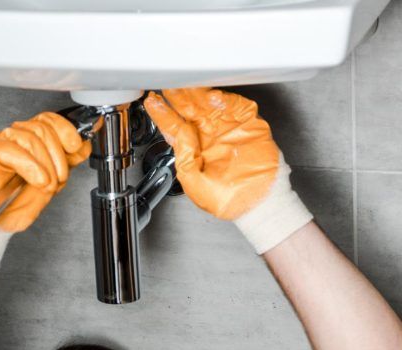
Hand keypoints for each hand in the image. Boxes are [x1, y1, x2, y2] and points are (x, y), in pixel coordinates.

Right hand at [0, 112, 91, 269]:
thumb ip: (67, 163)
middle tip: (59, 179)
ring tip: (46, 184)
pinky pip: (12, 149)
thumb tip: (83, 145)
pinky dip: (30, 166)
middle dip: (58, 156)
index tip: (77, 145)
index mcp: (30, 141)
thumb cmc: (16, 206)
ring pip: (30, 137)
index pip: (48, 120)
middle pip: (42, 127)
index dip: (65, 129)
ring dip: (45, 165)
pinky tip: (37, 180)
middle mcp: (15, 138)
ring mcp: (0, 141)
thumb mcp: (52, 184)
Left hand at [144, 88, 311, 252]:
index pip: (175, 127)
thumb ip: (183, 160)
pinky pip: (237, 106)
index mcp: (195, 150)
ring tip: (185, 86)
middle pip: (190, 110)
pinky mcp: (248, 124)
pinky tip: (212, 98)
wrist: (257, 202)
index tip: (152, 103)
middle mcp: (210, 136)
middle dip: (178, 98)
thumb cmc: (227, 199)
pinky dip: (226, 100)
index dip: (163, 114)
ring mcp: (228, 128)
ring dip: (198, 94)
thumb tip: (178, 135)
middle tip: (168, 86)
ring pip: (210, 104)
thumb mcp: (194, 184)